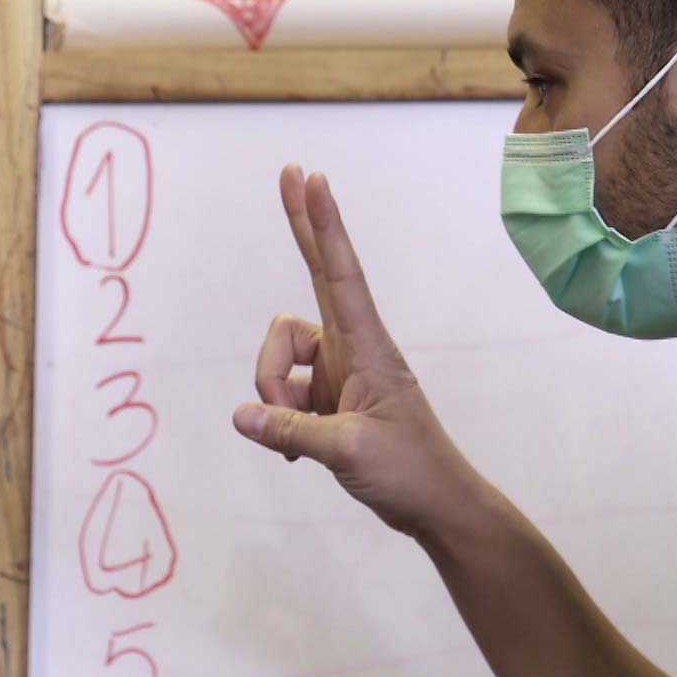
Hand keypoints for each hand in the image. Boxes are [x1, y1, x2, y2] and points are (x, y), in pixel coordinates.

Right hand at [232, 165, 486, 539]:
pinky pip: (281, 395)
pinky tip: (299, 454)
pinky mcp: (328, 397)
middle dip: (300, 227)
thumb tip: (240, 416)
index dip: (323, 225)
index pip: (340, 274)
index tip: (312, 178)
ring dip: (273, 394)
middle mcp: (351, 347)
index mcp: (367, 346)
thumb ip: (290, 431)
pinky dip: (279, 421)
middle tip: (288, 170)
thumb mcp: (347, 452)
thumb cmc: (409, 471)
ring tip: (300, 440)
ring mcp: (338, 371)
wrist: (436, 506)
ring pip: (279, 358)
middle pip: (315, 274)